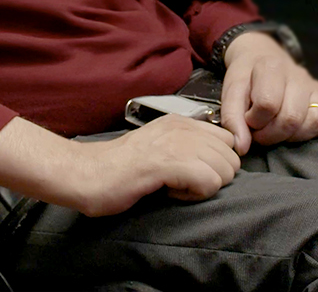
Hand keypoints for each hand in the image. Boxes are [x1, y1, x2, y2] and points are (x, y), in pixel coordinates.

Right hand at [75, 115, 240, 216]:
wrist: (86, 174)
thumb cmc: (120, 169)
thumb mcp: (159, 147)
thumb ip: (185, 146)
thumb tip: (215, 162)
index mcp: (181, 122)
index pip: (228, 140)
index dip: (216, 163)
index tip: (191, 173)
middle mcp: (183, 127)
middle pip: (231, 158)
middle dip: (214, 177)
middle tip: (182, 183)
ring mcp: (177, 143)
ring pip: (224, 170)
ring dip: (204, 187)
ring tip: (174, 188)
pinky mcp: (169, 163)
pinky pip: (209, 182)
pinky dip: (194, 195)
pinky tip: (170, 193)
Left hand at [217, 30, 317, 153]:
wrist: (262, 57)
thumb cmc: (246, 79)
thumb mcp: (231, 91)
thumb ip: (232, 118)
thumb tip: (242, 148)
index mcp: (271, 67)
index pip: (268, 105)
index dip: (254, 121)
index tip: (249, 120)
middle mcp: (298, 75)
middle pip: (292, 118)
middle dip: (272, 135)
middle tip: (262, 132)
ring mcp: (316, 86)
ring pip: (315, 121)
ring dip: (294, 136)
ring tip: (280, 131)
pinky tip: (301, 128)